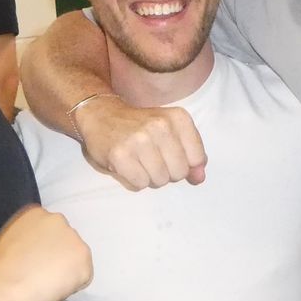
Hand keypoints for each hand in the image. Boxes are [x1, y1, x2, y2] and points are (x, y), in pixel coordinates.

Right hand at [0, 204, 91, 300]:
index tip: (34, 261)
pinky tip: (56, 289)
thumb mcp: (7, 240)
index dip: (43, 248)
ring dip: (67, 268)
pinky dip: (74, 285)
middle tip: (42, 274)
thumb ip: (25, 237)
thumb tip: (33, 248)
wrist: (6, 287)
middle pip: (65, 240)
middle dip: (59, 255)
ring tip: (47, 283)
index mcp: (36, 213)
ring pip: (76, 256)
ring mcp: (74, 238)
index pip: (49, 229)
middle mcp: (58, 219)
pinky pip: (83, 275)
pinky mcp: (85, 259)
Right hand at [75, 95, 206, 189]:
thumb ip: (190, 155)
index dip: (185, 164)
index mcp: (178, 118)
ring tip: (139, 161)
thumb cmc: (140, 126)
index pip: (197, 158)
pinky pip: (140, 184)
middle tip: (152, 158)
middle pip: (179, 172)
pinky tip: (128, 165)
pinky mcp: (121, 155)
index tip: (171, 155)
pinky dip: (134, 180)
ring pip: (160, 180)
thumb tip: (199, 178)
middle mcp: (161, 126)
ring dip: (150, 177)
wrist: (101, 116)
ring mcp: (140, 140)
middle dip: (167, 172)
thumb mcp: (171, 132)